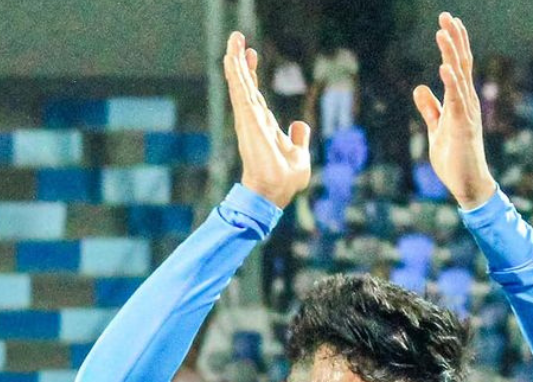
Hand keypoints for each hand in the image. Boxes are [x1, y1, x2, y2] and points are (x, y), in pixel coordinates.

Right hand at [224, 32, 310, 208]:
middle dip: (241, 62)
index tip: (251, 54)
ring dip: (236, 62)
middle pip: (246, 85)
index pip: (256, 95)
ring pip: (241, 84)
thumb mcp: (300, 155)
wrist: (275, 192)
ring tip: (232, 40)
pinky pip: (241, 92)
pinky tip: (232, 59)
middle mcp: (253, 119)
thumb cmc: (286, 180)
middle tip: (236, 38)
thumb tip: (300, 124)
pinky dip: (236, 75)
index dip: (252, 75)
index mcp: (264, 125)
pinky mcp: (248, 120)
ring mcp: (249, 119)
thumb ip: (299, 138)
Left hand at [412, 13, 496, 209]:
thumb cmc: (454, 158)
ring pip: (459, 77)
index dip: (453, 44)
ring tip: (443, 32)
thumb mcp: (437, 128)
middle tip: (446, 16)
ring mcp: (466, 113)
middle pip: (461, 64)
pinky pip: (457, 100)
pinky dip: (451, 82)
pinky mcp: (463, 127)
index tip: (447, 23)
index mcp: (460, 101)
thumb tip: (419, 87)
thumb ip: (429, 108)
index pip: (458, 66)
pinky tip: (444, 66)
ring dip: (451, 54)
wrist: (467, 185)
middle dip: (454, 40)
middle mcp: (467, 102)